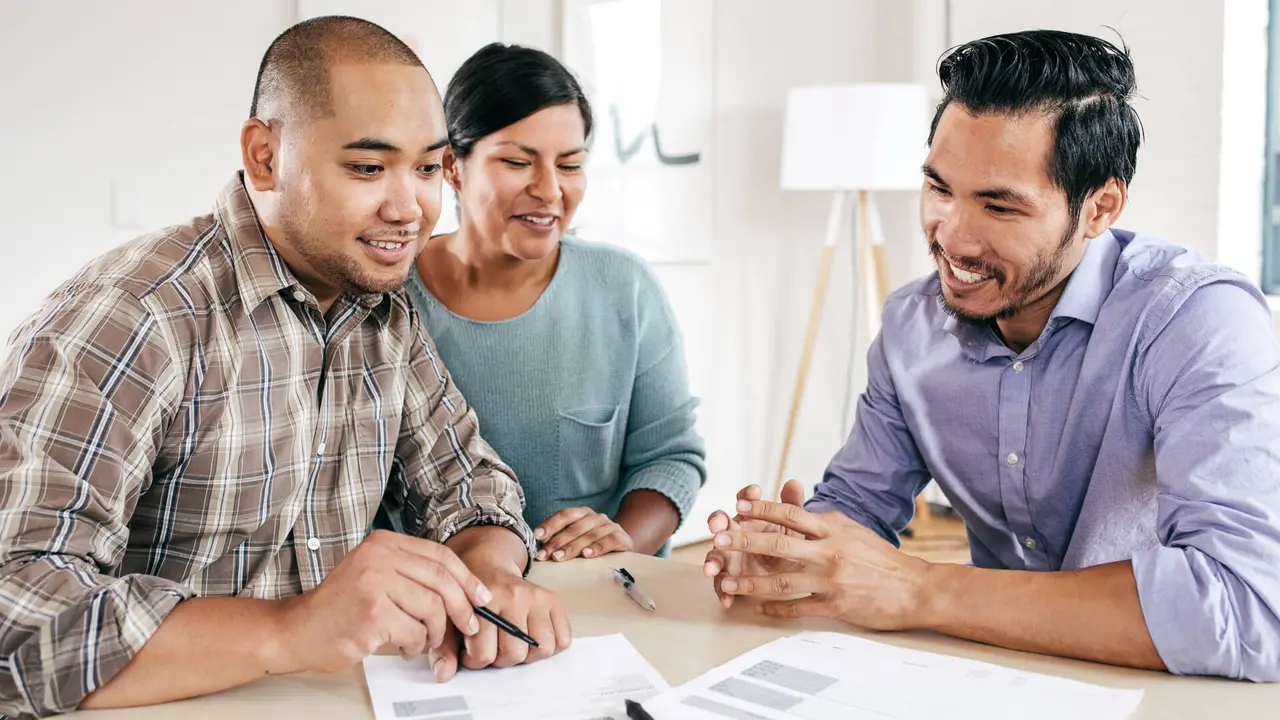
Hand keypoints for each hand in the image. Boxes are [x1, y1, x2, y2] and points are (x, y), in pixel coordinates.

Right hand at [276, 530, 490, 674]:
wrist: (296, 630)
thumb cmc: (339, 608)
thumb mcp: (375, 575)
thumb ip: (411, 574)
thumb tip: (465, 590)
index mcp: (382, 543)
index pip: (440, 555)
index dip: (466, 578)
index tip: (481, 597)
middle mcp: (378, 557)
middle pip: (441, 579)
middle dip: (462, 607)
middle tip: (467, 626)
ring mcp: (374, 584)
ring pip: (432, 608)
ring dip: (434, 632)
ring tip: (421, 641)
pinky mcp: (372, 613)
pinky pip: (414, 632)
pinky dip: (415, 645)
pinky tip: (403, 647)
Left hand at [428, 567, 571, 679]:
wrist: (486, 564)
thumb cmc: (470, 596)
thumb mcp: (450, 618)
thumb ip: (443, 648)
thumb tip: (443, 675)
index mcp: (485, 601)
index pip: (484, 653)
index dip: (475, 661)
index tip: (471, 651)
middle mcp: (514, 596)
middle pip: (515, 654)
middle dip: (501, 659)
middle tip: (493, 646)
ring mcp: (537, 597)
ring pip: (542, 649)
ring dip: (527, 654)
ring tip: (513, 642)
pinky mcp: (553, 600)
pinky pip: (563, 639)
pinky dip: (550, 645)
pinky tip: (532, 636)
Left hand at [534, 507, 633, 560]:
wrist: (623, 548)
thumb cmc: (593, 545)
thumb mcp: (577, 540)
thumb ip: (560, 541)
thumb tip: (539, 550)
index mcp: (583, 514)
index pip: (565, 515)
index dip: (550, 524)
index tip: (537, 535)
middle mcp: (596, 517)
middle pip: (574, 527)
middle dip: (557, 542)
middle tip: (544, 554)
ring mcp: (610, 526)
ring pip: (589, 535)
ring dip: (572, 547)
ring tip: (559, 557)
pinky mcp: (622, 538)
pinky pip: (609, 541)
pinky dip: (597, 548)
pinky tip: (587, 555)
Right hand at [702, 481, 807, 608]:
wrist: (785, 568)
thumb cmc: (784, 541)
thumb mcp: (793, 526)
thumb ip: (791, 507)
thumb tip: (795, 483)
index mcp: (749, 517)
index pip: (744, 500)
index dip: (747, 495)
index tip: (756, 491)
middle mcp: (734, 534)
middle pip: (721, 525)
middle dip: (717, 524)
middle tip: (717, 526)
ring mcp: (729, 557)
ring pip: (716, 557)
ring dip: (712, 562)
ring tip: (710, 569)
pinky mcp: (730, 579)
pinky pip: (723, 586)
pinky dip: (724, 592)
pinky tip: (726, 599)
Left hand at [714, 496, 930, 630]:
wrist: (916, 588)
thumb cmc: (883, 559)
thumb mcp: (854, 531)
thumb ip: (825, 524)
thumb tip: (801, 513)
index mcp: (833, 529)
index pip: (791, 514)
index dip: (762, 509)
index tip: (739, 506)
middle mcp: (829, 552)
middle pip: (779, 545)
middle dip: (745, 542)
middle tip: (719, 539)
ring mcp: (831, 580)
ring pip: (782, 580)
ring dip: (751, 582)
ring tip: (727, 582)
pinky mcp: (835, 605)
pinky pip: (798, 607)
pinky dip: (776, 608)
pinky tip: (759, 607)